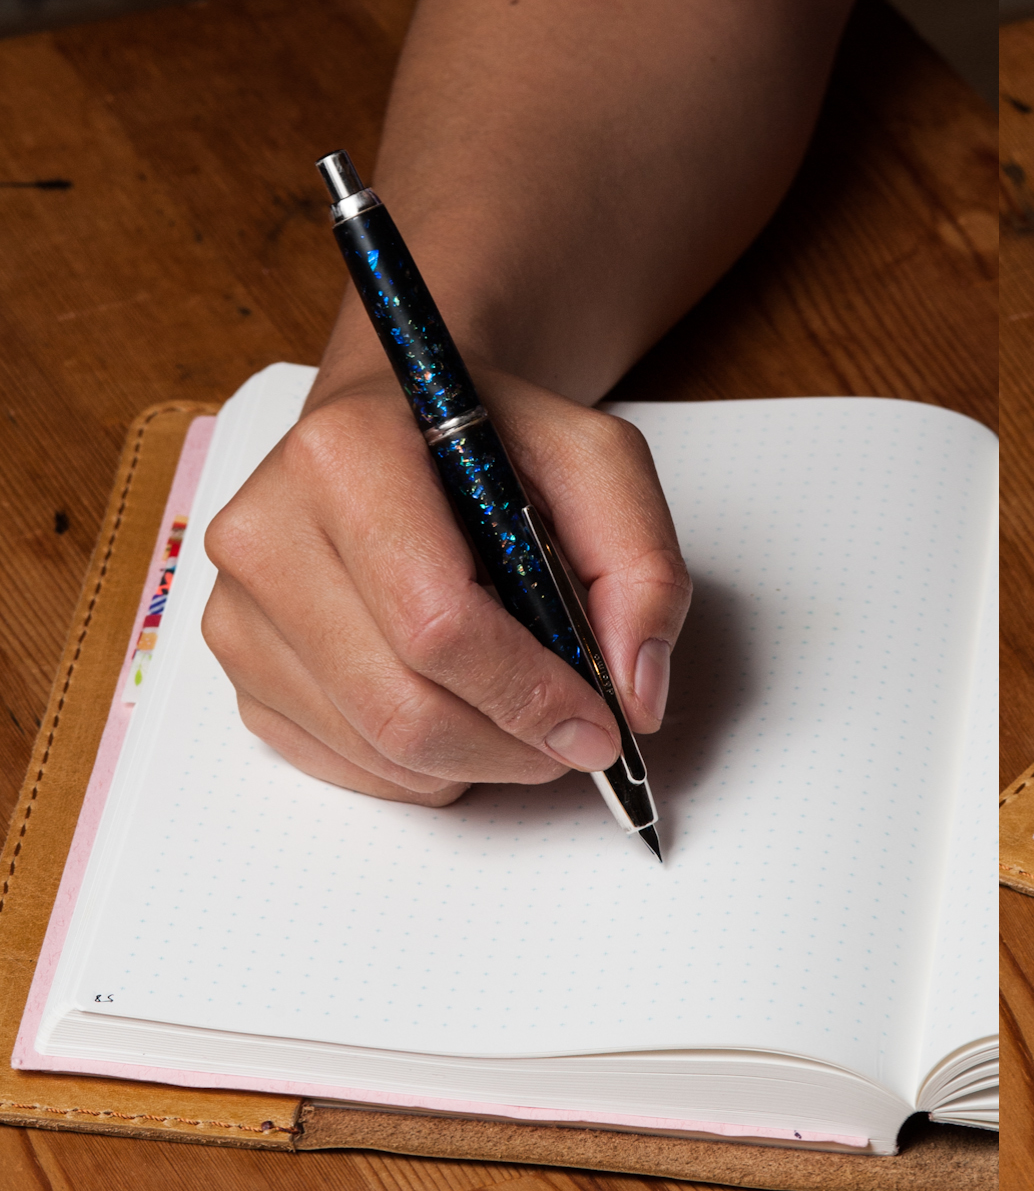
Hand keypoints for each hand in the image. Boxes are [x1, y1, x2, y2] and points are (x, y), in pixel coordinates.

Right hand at [202, 366, 690, 804]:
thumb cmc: (492, 441)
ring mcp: (237, 605)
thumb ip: (642, 568)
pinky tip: (461, 710)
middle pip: (399, 703)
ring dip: (474, 760)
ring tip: (525, 714)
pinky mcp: (235, 665)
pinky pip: (337, 762)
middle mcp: (265, 532)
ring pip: (371, 746)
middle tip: (576, 741)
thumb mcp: (597, 461)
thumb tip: (636, 694)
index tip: (601, 724)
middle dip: (510, 744)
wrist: (401, 425)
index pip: (436, 623)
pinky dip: (421, 765)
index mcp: (345, 456)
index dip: (529, 693)